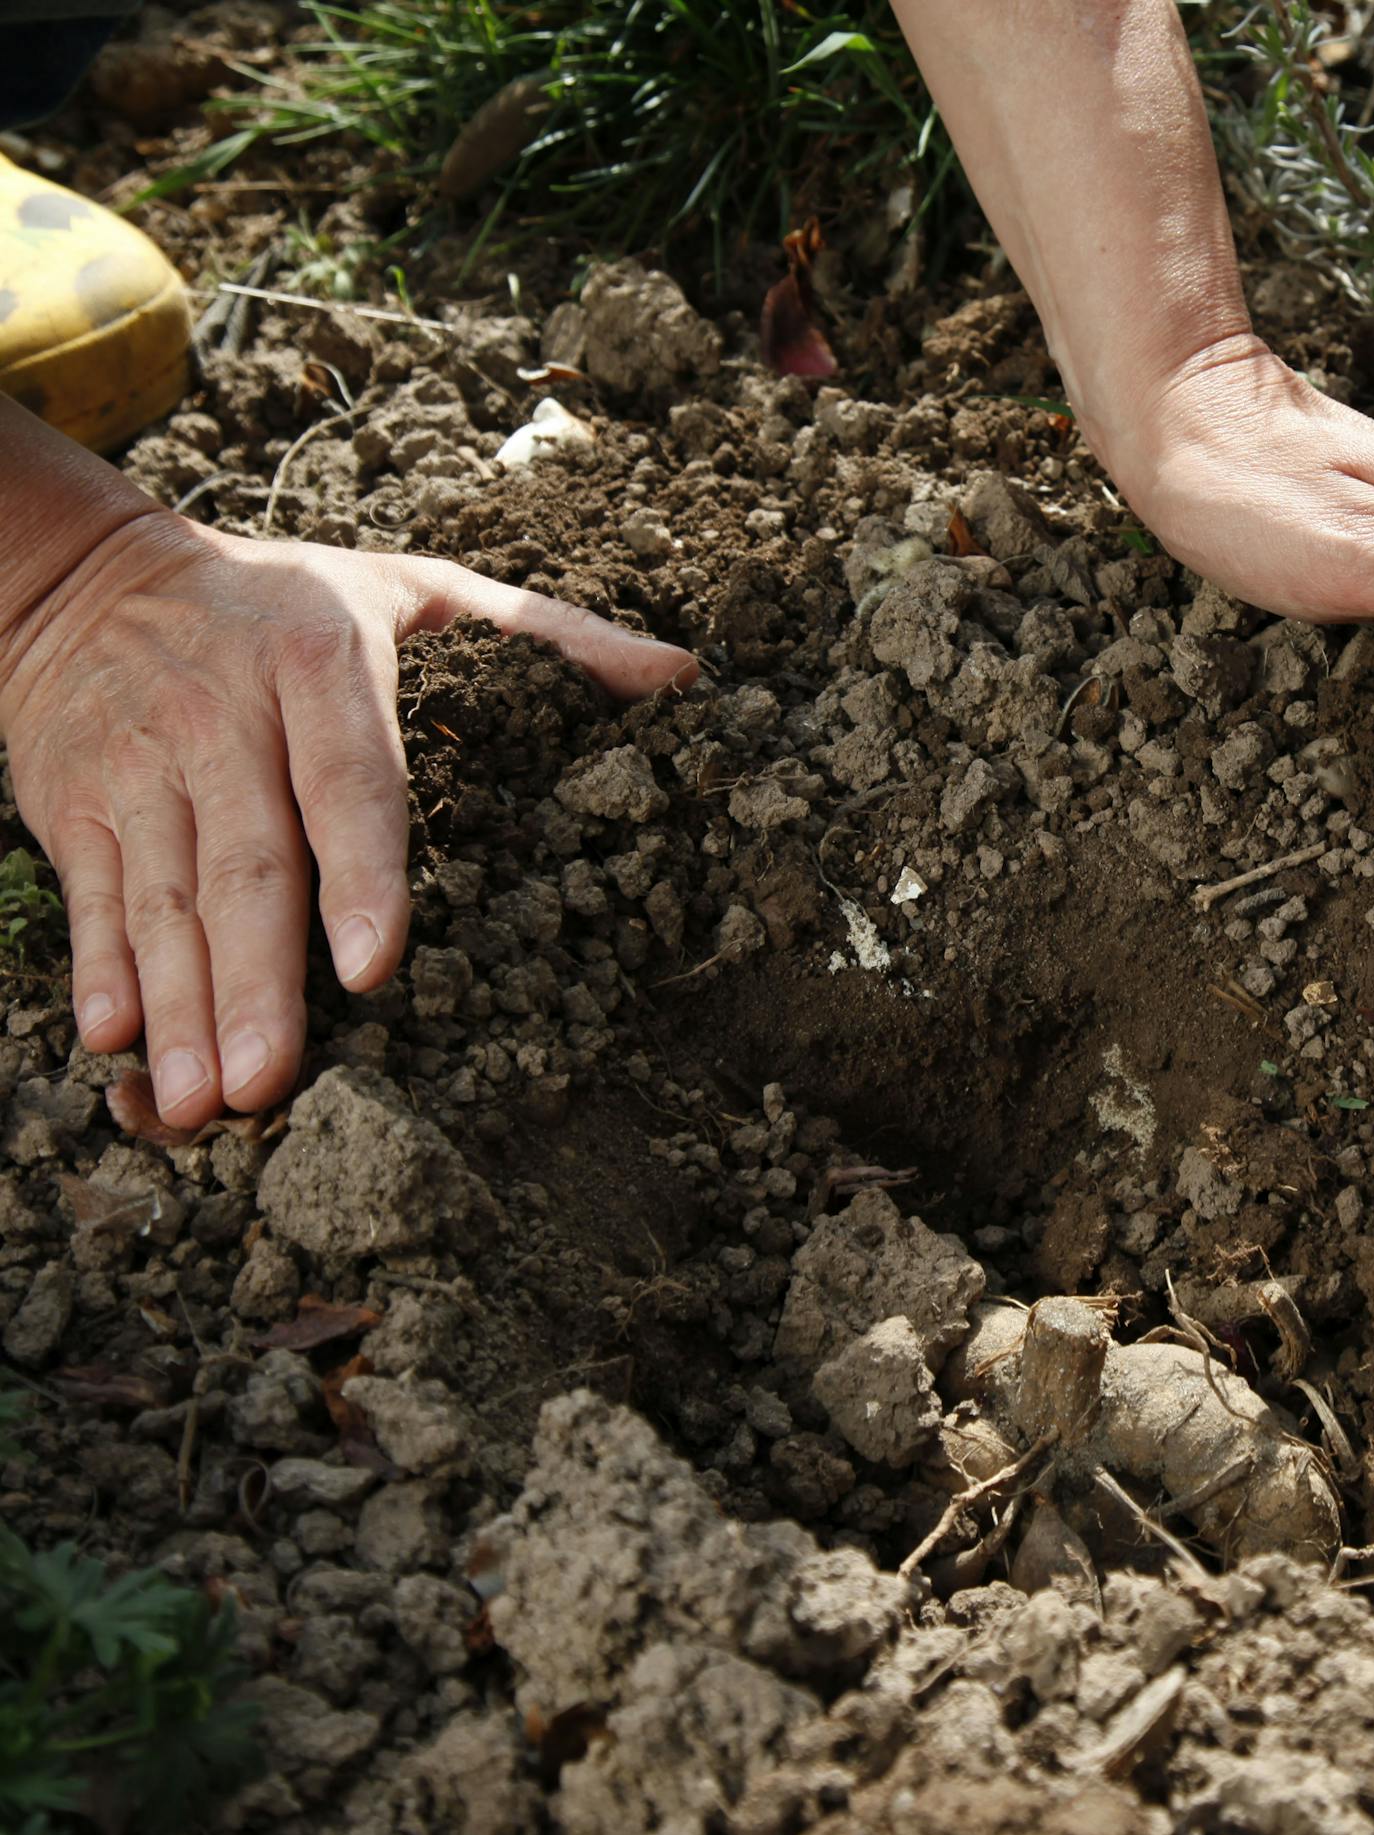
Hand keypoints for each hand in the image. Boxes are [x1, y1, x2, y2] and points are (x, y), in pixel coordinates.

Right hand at [0, 509, 694, 1129]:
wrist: (86, 572)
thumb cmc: (292, 600)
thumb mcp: (422, 586)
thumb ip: (549, 635)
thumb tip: (682, 676)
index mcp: (321, 667)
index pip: (348, 781)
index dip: (360, 873)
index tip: (375, 965)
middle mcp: (222, 716)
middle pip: (248, 867)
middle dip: (258, 984)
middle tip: (272, 1084)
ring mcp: (140, 764)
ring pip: (163, 898)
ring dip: (182, 1005)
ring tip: (202, 1101)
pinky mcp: (70, 800)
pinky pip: (92, 895)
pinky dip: (102, 970)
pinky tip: (117, 1043)